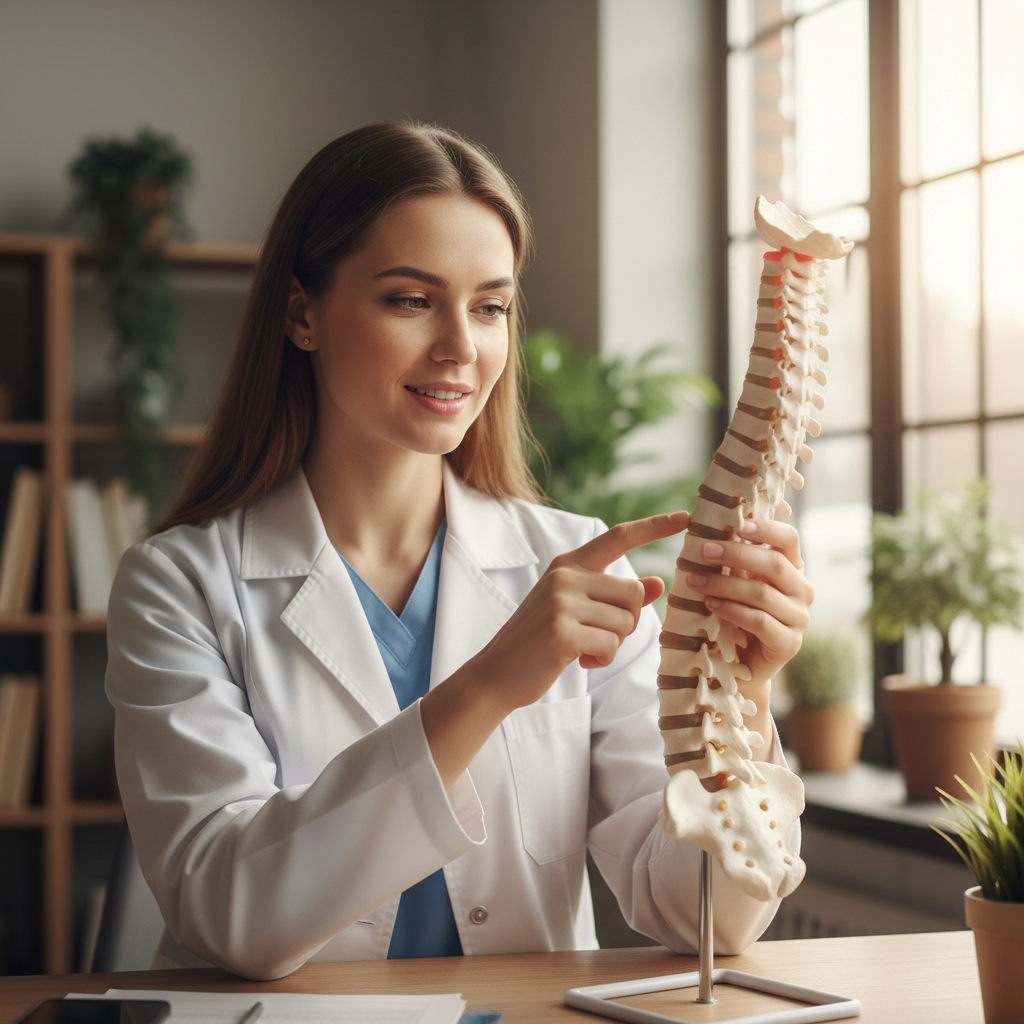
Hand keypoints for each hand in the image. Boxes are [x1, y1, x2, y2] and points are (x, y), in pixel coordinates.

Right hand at [422, 510, 689, 787]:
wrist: (496, 674)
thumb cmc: (540, 641)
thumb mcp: (577, 610)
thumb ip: (617, 596)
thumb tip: (660, 582)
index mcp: (568, 564)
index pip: (618, 537)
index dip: (655, 526)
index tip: (687, 516)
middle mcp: (565, 576)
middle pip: (633, 592)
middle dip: (627, 622)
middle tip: (598, 636)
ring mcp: (561, 602)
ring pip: (626, 622)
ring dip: (613, 644)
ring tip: (583, 648)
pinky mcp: (562, 632)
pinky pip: (611, 645)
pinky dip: (602, 659)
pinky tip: (578, 660)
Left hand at [684, 518, 812, 688]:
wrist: (739, 663)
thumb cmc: (734, 614)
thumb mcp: (735, 581)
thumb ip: (731, 560)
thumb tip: (704, 530)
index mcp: (792, 569)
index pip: (789, 539)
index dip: (766, 529)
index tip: (738, 524)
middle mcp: (802, 591)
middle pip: (775, 564)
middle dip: (736, 554)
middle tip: (705, 550)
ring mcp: (799, 619)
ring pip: (762, 594)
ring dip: (725, 584)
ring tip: (695, 581)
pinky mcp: (788, 644)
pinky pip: (759, 622)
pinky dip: (731, 610)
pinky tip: (710, 604)